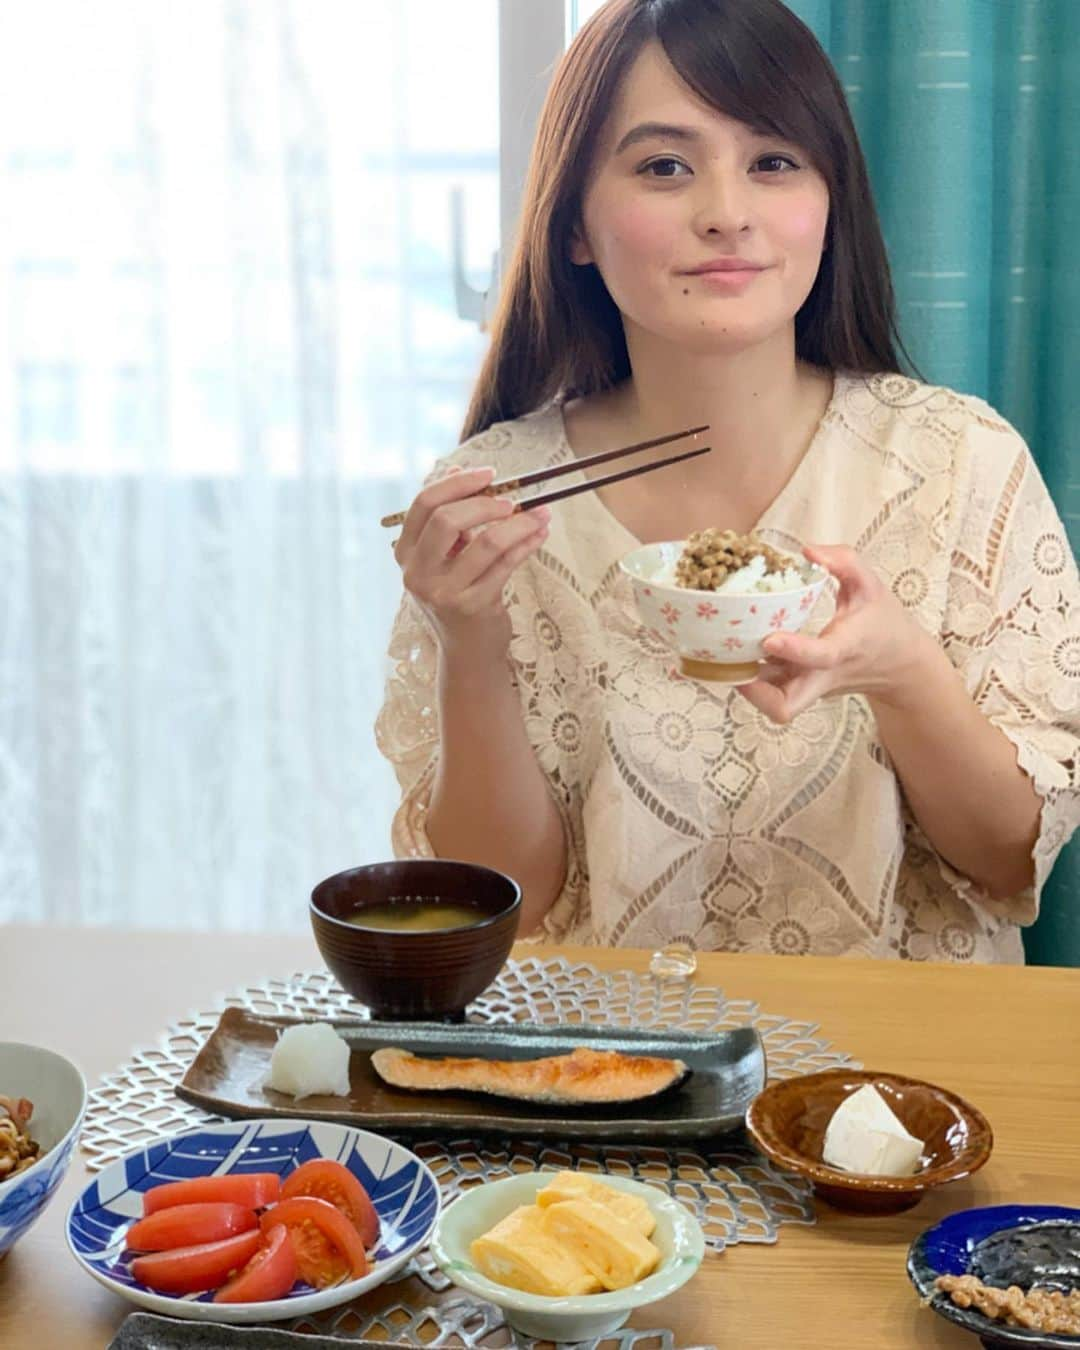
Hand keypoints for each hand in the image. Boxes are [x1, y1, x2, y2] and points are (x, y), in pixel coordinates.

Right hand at [394, 464, 549, 653]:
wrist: (467, 651)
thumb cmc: (458, 595)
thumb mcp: (445, 558)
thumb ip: (450, 520)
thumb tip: (461, 472)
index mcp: (406, 553)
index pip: (424, 504)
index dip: (458, 483)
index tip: (490, 474)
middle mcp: (417, 573)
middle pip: (447, 520)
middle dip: (486, 503)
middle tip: (512, 500)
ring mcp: (443, 593)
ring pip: (485, 542)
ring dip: (519, 523)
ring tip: (540, 513)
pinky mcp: (471, 607)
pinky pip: (506, 565)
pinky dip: (526, 544)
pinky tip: (540, 534)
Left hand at [736, 544, 935, 723]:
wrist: (899, 665)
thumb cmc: (883, 624)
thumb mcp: (872, 584)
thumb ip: (844, 561)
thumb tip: (807, 551)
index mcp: (845, 648)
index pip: (822, 656)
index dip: (795, 650)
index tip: (770, 638)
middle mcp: (822, 676)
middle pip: (786, 706)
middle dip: (755, 693)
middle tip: (731, 662)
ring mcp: (808, 687)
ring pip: (772, 704)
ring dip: (745, 686)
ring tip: (722, 654)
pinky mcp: (799, 689)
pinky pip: (769, 693)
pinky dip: (748, 678)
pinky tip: (733, 652)